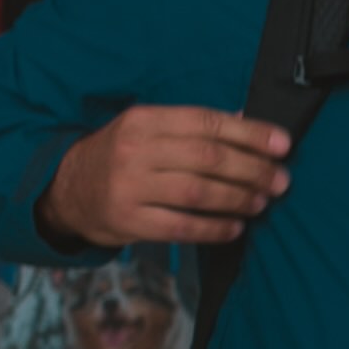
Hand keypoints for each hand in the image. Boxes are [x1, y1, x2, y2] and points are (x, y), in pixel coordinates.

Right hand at [35, 105, 292, 247]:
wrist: (66, 189)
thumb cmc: (117, 156)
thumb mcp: (145, 129)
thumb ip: (191, 126)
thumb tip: (246, 121)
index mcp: (143, 120)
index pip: (206, 122)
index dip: (250, 134)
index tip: (282, 145)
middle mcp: (135, 151)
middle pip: (208, 158)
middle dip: (252, 169)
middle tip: (280, 180)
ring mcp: (130, 187)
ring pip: (198, 192)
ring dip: (238, 198)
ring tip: (261, 202)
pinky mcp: (129, 221)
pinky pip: (181, 226)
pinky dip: (214, 228)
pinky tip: (235, 228)